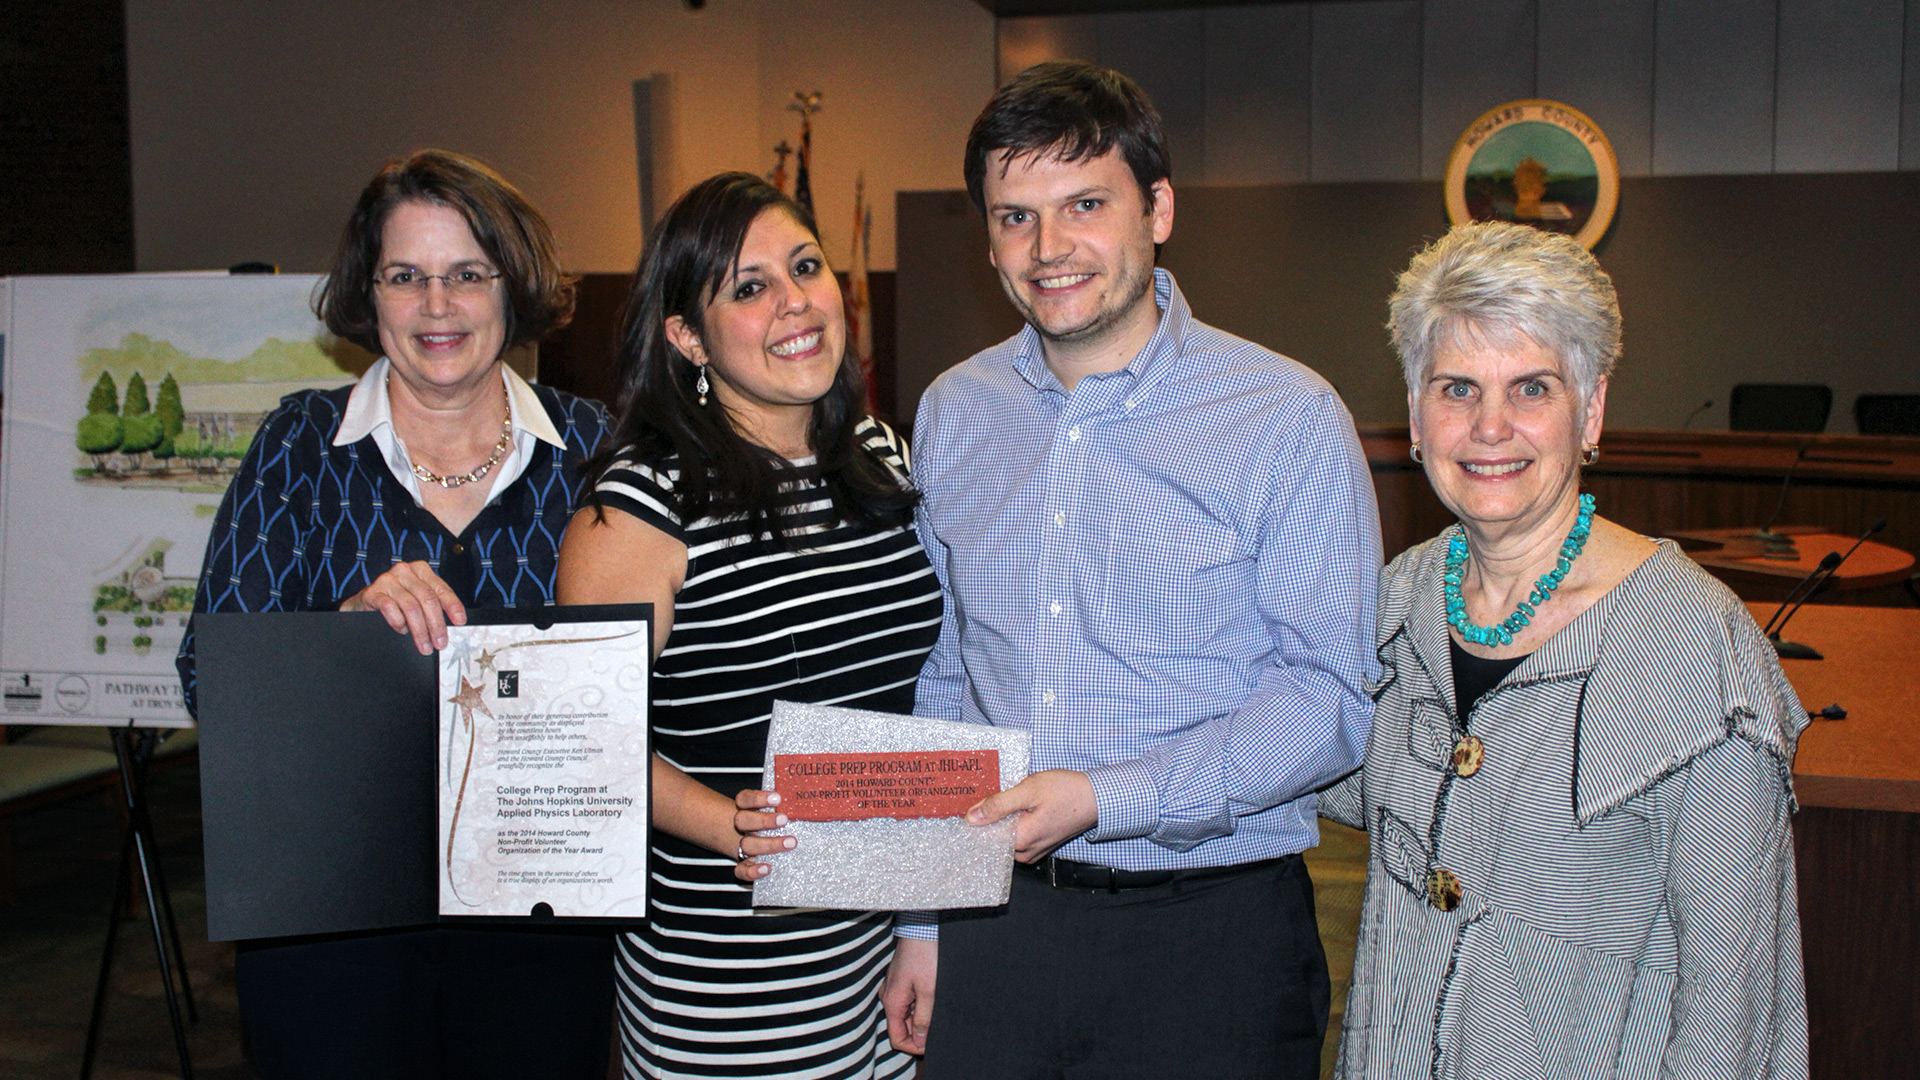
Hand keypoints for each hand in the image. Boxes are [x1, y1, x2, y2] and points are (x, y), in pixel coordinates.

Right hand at [339, 561, 466, 653]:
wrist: (363, 604)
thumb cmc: (395, 602)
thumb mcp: (416, 599)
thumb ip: (431, 606)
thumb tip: (451, 627)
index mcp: (421, 570)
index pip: (441, 589)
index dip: (453, 606)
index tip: (460, 621)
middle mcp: (405, 572)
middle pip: (427, 599)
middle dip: (436, 624)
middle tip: (440, 643)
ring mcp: (387, 580)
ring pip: (411, 607)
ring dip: (420, 631)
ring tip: (424, 646)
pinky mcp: (372, 592)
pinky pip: (391, 609)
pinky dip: (399, 624)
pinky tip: (401, 631)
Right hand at [731, 789, 794, 882]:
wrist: (746, 840)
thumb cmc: (768, 821)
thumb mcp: (772, 809)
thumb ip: (784, 805)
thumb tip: (810, 796)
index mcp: (744, 809)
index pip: (744, 799)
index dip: (758, 798)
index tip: (777, 798)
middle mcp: (741, 827)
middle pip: (743, 820)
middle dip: (764, 820)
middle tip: (784, 820)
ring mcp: (740, 846)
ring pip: (747, 845)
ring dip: (768, 844)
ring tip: (791, 843)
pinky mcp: (742, 865)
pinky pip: (741, 870)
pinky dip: (752, 871)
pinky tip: (767, 868)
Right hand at [882, 936, 936, 1053]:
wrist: (921, 927)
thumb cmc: (925, 955)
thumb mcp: (929, 991)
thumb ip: (923, 1018)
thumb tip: (919, 1041)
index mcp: (892, 1002)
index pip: (896, 1038)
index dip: (913, 1047)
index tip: (930, 1044)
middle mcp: (888, 996)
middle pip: (901, 1027)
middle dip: (919, 1031)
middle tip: (938, 1024)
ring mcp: (892, 987)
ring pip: (905, 1014)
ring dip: (920, 1017)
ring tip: (937, 1006)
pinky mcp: (899, 979)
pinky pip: (907, 1001)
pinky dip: (919, 1004)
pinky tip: (932, 996)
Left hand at [965, 769, 1096, 863]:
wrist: (1096, 797)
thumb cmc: (1066, 792)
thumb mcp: (1028, 791)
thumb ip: (998, 804)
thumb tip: (972, 817)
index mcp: (1020, 841)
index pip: (984, 837)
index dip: (977, 819)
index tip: (974, 804)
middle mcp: (1026, 852)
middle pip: (995, 837)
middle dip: (992, 817)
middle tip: (996, 795)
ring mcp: (1035, 851)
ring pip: (1007, 837)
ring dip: (1004, 820)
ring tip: (1010, 798)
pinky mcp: (1041, 846)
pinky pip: (1019, 837)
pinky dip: (1016, 823)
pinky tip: (1020, 807)